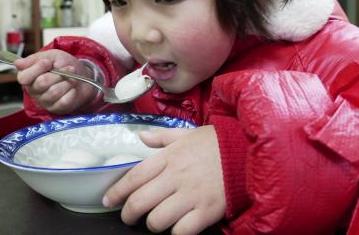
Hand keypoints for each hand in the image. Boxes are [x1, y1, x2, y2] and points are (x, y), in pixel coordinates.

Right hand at [14, 49, 97, 113]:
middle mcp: (34, 91)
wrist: (83, 74)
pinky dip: (71, 91)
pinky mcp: (57, 108)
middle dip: (58, 73)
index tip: (48, 62)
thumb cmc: (64, 65)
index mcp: (29, 77)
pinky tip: (72, 88)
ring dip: (67, 81)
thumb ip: (35, 59)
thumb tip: (17, 63)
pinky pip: (63, 101)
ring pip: (54, 92)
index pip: (23, 78)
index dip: (37, 68)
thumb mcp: (50, 56)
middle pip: (41, 83)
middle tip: (67, 69)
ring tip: (72, 77)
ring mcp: (45, 101)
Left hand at [104, 126, 225, 234]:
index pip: (134, 177)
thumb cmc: (218, 143)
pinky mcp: (207, 211)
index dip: (117, 192)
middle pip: (139, 202)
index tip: (109, 201)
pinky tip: (177, 226)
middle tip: (128, 217)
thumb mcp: (188, 134)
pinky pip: (181, 230)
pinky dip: (175, 232)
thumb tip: (141, 136)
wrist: (248, 152)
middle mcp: (177, 176)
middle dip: (128, 214)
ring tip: (155, 222)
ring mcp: (192, 195)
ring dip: (152, 224)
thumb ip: (162, 137)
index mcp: (169, 157)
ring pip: (157, 220)